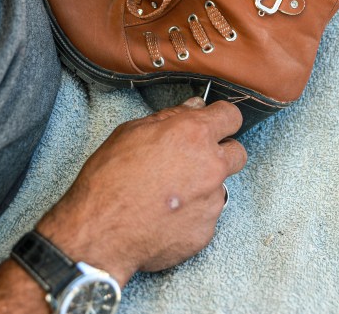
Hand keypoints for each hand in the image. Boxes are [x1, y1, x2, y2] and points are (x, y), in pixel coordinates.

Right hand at [36, 97, 245, 285]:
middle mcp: (211, 166)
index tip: (215, 124)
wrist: (100, 232)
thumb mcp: (130, 132)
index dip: (222, 119)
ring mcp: (212, 200)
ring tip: (169, 194)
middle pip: (238, 152)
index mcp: (193, 135)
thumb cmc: (108, 179)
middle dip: (220, 153)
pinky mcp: (207, 230)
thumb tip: (194, 107)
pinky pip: (206, 216)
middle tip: (193, 161)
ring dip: (202, 187)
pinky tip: (165, 216)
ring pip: (220, 186)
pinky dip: (191, 215)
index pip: (231, 116)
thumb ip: (170, 118)